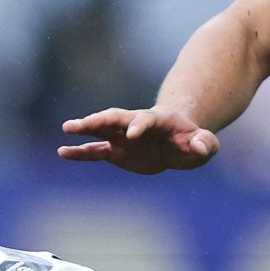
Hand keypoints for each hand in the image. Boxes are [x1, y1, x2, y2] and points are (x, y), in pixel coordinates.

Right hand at [56, 107, 218, 173]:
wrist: (180, 143)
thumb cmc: (194, 141)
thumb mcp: (206, 144)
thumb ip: (204, 144)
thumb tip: (197, 146)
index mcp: (158, 120)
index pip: (145, 119)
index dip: (139, 125)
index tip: (132, 134)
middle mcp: (136, 125)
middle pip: (115, 118)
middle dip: (98, 119)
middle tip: (81, 123)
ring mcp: (124, 137)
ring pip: (101, 130)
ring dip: (84, 129)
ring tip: (66, 129)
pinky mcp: (117, 151)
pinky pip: (95, 151)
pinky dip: (80, 152)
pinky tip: (63, 153)